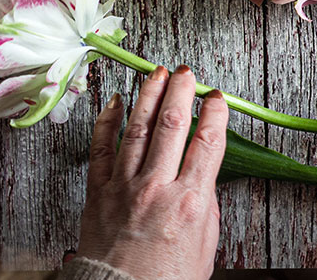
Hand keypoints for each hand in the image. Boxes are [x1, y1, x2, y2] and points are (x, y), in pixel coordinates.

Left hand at [75, 65, 228, 279]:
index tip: (217, 98)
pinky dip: (107, 122)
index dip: (215, 114)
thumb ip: (204, 203)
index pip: (207, 142)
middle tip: (187, 73)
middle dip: (182, 91)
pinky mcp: (98, 194)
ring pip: (137, 129)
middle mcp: (156, 188)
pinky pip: (101, 149)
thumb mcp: (204, 244)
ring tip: (156, 73)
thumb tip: (202, 174)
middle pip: (172, 125)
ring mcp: (124, 188)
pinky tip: (114, 103)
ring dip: (148, 96)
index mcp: (189, 202)